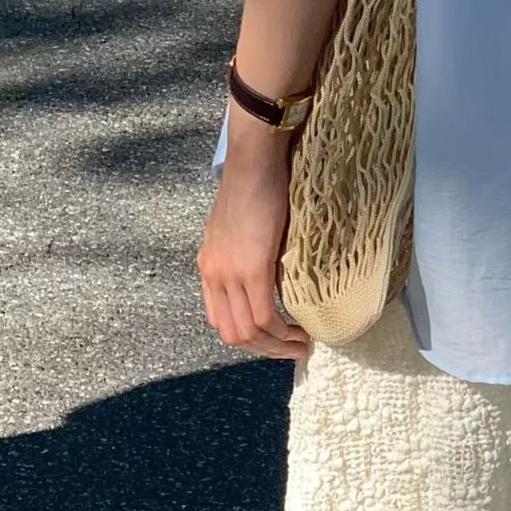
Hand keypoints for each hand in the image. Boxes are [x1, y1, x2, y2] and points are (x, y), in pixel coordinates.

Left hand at [197, 118, 310, 362]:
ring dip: (276, 347)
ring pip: (248, 332)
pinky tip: (300, 333)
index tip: (274, 341)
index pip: (219, 321)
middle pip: (231, 334)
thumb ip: (246, 258)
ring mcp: (229, 273)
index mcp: (209, 267)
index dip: (248, 339)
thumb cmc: (255, 185)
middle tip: (292, 352)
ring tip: (301, 346)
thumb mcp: (241, 229)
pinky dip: (282, 333)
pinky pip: (265, 316)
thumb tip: (268, 278)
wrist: (254, 159)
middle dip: (264, 351)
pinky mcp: (251, 268)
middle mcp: (213, 274)